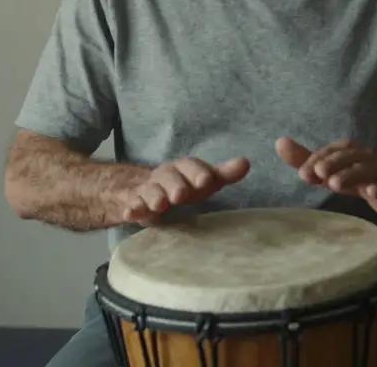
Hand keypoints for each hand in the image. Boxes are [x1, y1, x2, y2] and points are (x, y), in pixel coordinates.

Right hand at [121, 156, 249, 225]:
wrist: (143, 190)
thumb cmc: (182, 186)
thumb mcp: (203, 181)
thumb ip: (223, 173)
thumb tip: (245, 162)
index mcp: (182, 168)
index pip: (189, 165)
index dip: (197, 172)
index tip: (206, 180)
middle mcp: (164, 176)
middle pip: (168, 176)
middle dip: (175, 184)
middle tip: (180, 195)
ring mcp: (148, 190)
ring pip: (150, 191)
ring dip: (154, 196)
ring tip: (159, 205)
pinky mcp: (135, 204)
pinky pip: (132, 205)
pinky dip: (131, 208)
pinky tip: (130, 213)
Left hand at [275, 137, 376, 215]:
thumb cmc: (356, 175)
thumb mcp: (329, 169)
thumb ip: (305, 159)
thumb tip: (279, 142)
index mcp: (349, 151)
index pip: (332, 151)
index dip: (317, 160)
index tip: (303, 173)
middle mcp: (365, 158)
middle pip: (350, 157)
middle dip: (334, 164)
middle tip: (319, 174)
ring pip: (369, 171)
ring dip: (352, 175)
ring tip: (335, 184)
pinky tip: (372, 193)